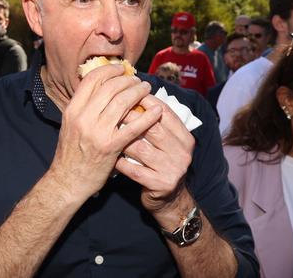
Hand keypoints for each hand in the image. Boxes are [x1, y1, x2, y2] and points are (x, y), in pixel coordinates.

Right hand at [48, 65, 160, 200]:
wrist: (67, 181)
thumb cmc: (70, 154)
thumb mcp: (70, 125)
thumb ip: (84, 107)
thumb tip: (101, 87)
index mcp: (72, 109)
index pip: (92, 79)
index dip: (109, 70)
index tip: (121, 69)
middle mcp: (83, 117)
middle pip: (110, 87)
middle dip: (127, 80)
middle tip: (137, 81)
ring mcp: (97, 132)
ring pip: (122, 102)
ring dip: (138, 92)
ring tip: (146, 89)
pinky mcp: (111, 147)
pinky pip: (134, 127)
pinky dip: (148, 116)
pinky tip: (157, 111)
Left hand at [115, 94, 194, 212]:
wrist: (169, 200)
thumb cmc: (162, 164)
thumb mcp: (167, 143)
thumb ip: (158, 124)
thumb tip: (138, 97)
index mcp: (185, 138)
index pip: (165, 112)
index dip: (147, 101)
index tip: (128, 93)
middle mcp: (181, 152)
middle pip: (152, 127)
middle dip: (130, 118)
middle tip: (112, 112)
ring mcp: (172, 169)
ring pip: (140, 148)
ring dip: (122, 140)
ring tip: (108, 133)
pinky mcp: (160, 184)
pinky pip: (134, 170)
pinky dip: (120, 162)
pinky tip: (112, 158)